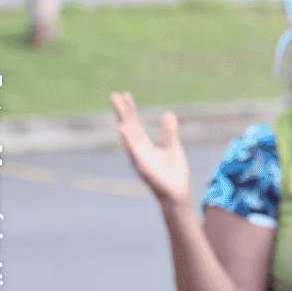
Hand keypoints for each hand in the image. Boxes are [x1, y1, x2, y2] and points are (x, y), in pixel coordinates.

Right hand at [110, 92, 190, 206]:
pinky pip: (135, 155)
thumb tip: (167, 113)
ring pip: (129, 140)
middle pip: (128, 128)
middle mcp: (138, 152)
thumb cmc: (173, 174)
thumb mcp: (173, 149)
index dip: (130, 110)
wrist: (177, 195)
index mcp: (144, 146)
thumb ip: (169, 133)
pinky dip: (129, 143)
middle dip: (122, 113)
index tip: (125, 94)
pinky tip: (124, 132)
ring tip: (118, 109)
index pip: (134, 125)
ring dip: (123, 126)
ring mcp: (140, 161)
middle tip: (115, 95)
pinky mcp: (145, 170)